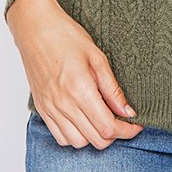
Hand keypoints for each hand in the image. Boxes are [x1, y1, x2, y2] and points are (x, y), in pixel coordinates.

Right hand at [6, 0, 143, 148]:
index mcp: (80, 90)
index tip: (136, 125)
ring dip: (95, 137)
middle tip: (124, 121)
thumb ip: (112, 88)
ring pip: (78, 143)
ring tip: (103, 119)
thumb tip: (127, 111)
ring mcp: (51, 109)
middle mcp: (64, 104)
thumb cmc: (66, 36)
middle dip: (115, 135)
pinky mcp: (42, 109)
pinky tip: (84, 121)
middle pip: (96, 139)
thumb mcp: (97, 57)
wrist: (35, 29)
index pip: (108, 126)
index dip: (127, 131)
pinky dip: (76, 136)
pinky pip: (60, 138)